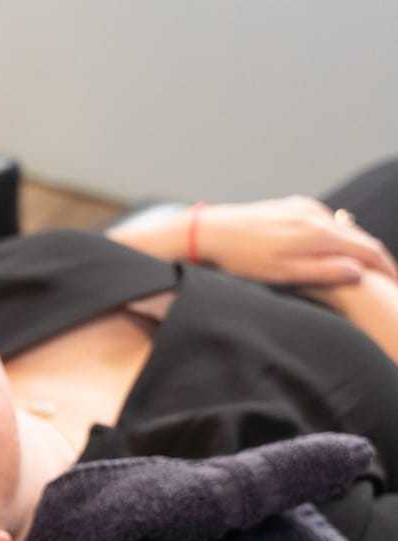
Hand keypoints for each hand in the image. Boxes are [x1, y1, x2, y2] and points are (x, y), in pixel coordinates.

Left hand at [198, 196, 396, 285]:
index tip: (395, 285)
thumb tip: (359, 272)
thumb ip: (322, 272)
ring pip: (342, 228)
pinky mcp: (293, 205)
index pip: (367, 250)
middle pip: (359, 238)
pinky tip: (333, 250)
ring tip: (364, 268)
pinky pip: (324, 221)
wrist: (211, 231)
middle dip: (375, 259)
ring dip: (355, 247)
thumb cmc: (243, 259)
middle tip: (387, 279)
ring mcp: (305, 207)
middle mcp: (317, 215)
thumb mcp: (283, 274)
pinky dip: (336, 236)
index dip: (386, 268)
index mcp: (319, 234)